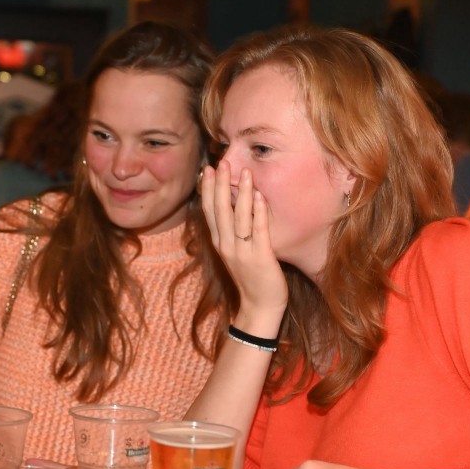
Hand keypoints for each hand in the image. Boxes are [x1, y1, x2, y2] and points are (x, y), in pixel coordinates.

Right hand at [201, 162, 287, 316]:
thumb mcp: (235, 253)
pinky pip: (258, 231)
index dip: (209, 189)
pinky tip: (258, 196)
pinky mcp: (261, 257)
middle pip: (220, 210)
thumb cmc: (251, 278)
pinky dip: (257, 213)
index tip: (208, 169)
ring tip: (243, 172)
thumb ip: (232, 232)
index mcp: (219, 243)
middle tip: (221, 162)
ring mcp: (242, 252)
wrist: (260, 307)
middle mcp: (226, 246)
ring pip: (238, 218)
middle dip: (220, 185)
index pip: (210, 211)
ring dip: (240, 193)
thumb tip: (232, 208)